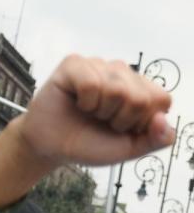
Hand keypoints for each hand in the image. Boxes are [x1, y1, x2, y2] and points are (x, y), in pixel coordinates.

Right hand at [14, 55, 172, 169]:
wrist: (49, 147)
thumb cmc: (87, 143)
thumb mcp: (128, 148)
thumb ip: (156, 140)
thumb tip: (162, 119)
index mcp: (140, 89)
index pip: (160, 100)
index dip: (140, 122)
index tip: (121, 128)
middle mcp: (122, 72)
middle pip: (139, 97)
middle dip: (119, 119)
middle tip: (101, 120)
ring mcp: (98, 65)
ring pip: (116, 88)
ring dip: (99, 110)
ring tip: (88, 111)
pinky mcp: (74, 64)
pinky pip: (90, 82)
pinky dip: (84, 100)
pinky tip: (76, 102)